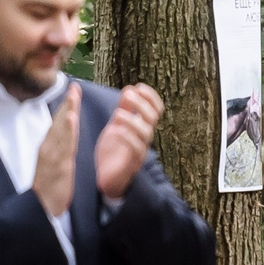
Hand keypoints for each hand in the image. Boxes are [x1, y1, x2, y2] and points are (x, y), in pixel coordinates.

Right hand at [34, 85, 78, 216]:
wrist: (40, 212)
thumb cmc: (49, 191)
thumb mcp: (56, 169)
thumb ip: (60, 154)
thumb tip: (65, 142)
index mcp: (50, 150)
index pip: (59, 126)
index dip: (66, 109)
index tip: (73, 93)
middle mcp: (48, 150)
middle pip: (58, 124)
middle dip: (67, 105)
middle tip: (74, 86)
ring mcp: (50, 158)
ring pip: (60, 131)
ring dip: (67, 113)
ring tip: (74, 97)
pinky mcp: (55, 167)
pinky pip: (61, 146)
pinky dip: (66, 132)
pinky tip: (71, 120)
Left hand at [94, 83, 163, 200]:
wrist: (107, 178)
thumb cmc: (114, 151)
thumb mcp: (116, 125)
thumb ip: (124, 109)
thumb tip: (130, 90)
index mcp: (142, 127)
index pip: (156, 108)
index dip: (150, 96)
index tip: (138, 86)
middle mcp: (144, 138)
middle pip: (152, 117)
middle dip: (142, 103)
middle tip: (128, 95)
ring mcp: (140, 150)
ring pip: (145, 132)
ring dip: (133, 120)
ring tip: (118, 113)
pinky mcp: (132, 163)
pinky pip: (135, 148)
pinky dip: (127, 137)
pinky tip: (116, 130)